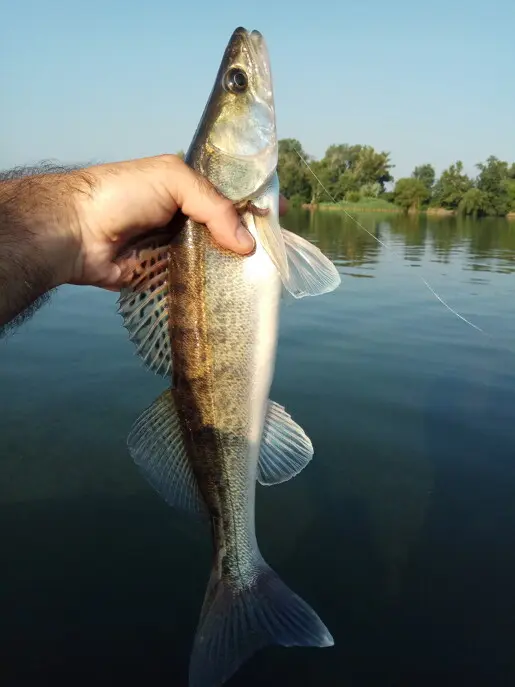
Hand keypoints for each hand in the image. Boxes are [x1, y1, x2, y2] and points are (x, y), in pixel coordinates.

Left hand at [67, 154, 288, 289]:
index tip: (282, 216)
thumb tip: (248, 246)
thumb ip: (214, 207)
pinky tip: (236, 294)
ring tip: (264, 277)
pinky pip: (199, 281)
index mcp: (189, 187)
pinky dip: (215, 287)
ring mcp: (178, 247)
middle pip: (229, 229)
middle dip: (252, 239)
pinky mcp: (168, 275)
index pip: (232, 194)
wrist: (76, 232)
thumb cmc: (121, 194)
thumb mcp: (173, 180)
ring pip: (217, 258)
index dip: (257, 203)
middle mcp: (187, 217)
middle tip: (278, 254)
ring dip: (236, 267)